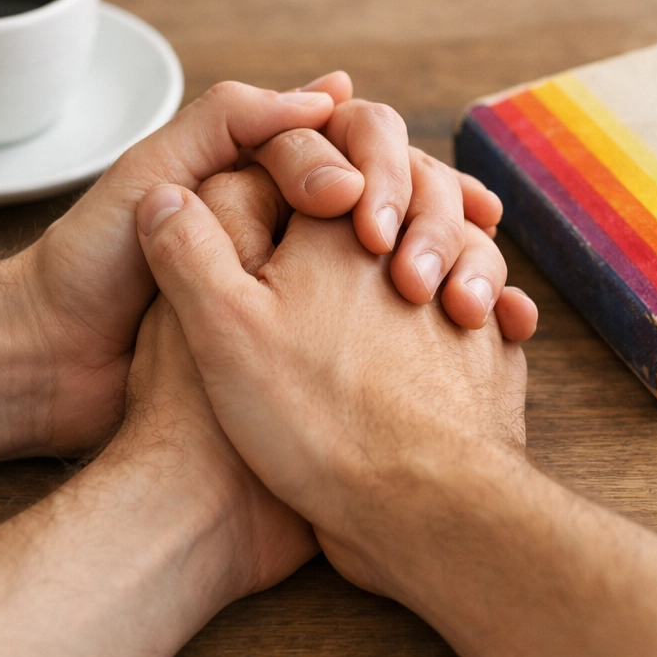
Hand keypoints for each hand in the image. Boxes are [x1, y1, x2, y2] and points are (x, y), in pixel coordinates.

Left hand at [15, 71, 515, 457]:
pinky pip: (377, 328)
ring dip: (448, 266)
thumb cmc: (97, 259)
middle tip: (473, 229)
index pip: (352, 155)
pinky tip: (470, 332)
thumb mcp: (159, 170)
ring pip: (395, 263)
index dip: (382, 175)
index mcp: (264, 181)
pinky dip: (426, 329)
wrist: (57, 361)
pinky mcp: (298, 346)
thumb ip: (234, 120)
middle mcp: (290, 229)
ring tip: (482, 291)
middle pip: (390, 205)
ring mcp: (300, 289)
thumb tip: (334, 95)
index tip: (374, 220)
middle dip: (436, 214)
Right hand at [134, 185, 534, 597]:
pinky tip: (458, 320)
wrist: (419, 501)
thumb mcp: (221, 328)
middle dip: (394, 197)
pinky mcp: (490, 358)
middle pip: (417, 192)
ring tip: (414, 289)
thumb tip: (162, 197)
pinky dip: (477, 302)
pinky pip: (495, 308)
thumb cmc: (317, 415)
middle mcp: (423, 255)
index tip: (306, 191)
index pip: (347, 155)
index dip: (324, 162)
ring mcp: (466, 308)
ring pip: (466, 246)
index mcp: (349, 233)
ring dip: (442, 251)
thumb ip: (189, 251)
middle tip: (367, 234)